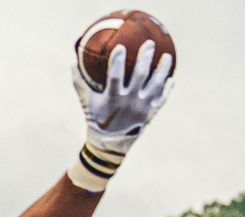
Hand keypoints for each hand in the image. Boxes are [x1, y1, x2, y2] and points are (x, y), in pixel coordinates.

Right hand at [71, 37, 174, 156]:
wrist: (109, 145)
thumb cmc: (96, 120)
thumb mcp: (86, 103)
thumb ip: (80, 83)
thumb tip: (73, 63)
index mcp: (113, 98)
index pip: (115, 75)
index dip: (117, 60)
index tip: (121, 46)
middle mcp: (129, 102)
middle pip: (140, 75)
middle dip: (145, 58)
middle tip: (150, 44)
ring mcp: (142, 108)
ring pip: (155, 85)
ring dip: (162, 70)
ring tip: (167, 56)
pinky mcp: (150, 114)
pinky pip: (161, 99)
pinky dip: (167, 89)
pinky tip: (171, 79)